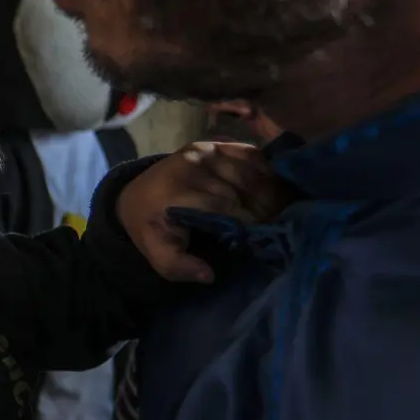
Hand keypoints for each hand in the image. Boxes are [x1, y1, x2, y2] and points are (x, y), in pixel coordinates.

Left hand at [117, 141, 292, 282]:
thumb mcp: (156, 252)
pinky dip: (268, 169)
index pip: (226, 209)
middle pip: (243, 191)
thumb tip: (209, 275)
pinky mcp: (213, 144)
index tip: (263, 240)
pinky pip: (251, 155)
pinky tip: (280, 185)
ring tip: (285, 210)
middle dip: (264, 210)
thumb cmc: (151, 227)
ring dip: (272, 191)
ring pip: (252, 173)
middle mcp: (191, 166)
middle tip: (280, 227)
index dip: (250, 225)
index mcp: (176, 192)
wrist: (134, 195)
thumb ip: (178, 267)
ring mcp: (204, 152)